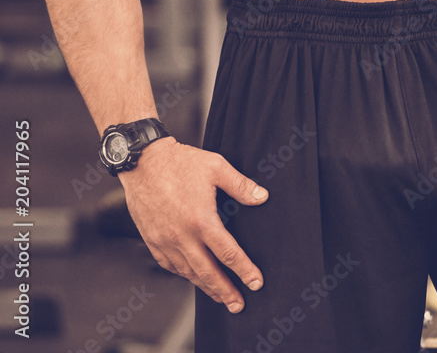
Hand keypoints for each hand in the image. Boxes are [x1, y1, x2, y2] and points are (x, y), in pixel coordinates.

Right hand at [119, 137, 267, 312]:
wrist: (143, 162)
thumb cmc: (181, 162)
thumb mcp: (217, 167)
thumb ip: (241, 185)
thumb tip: (262, 197)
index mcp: (201, 220)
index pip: (228, 253)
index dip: (244, 269)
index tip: (256, 282)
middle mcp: (182, 236)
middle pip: (207, 272)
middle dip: (225, 291)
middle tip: (239, 305)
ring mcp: (164, 241)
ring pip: (188, 272)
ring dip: (205, 287)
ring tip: (220, 297)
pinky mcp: (152, 240)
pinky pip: (169, 265)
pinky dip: (184, 274)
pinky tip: (193, 277)